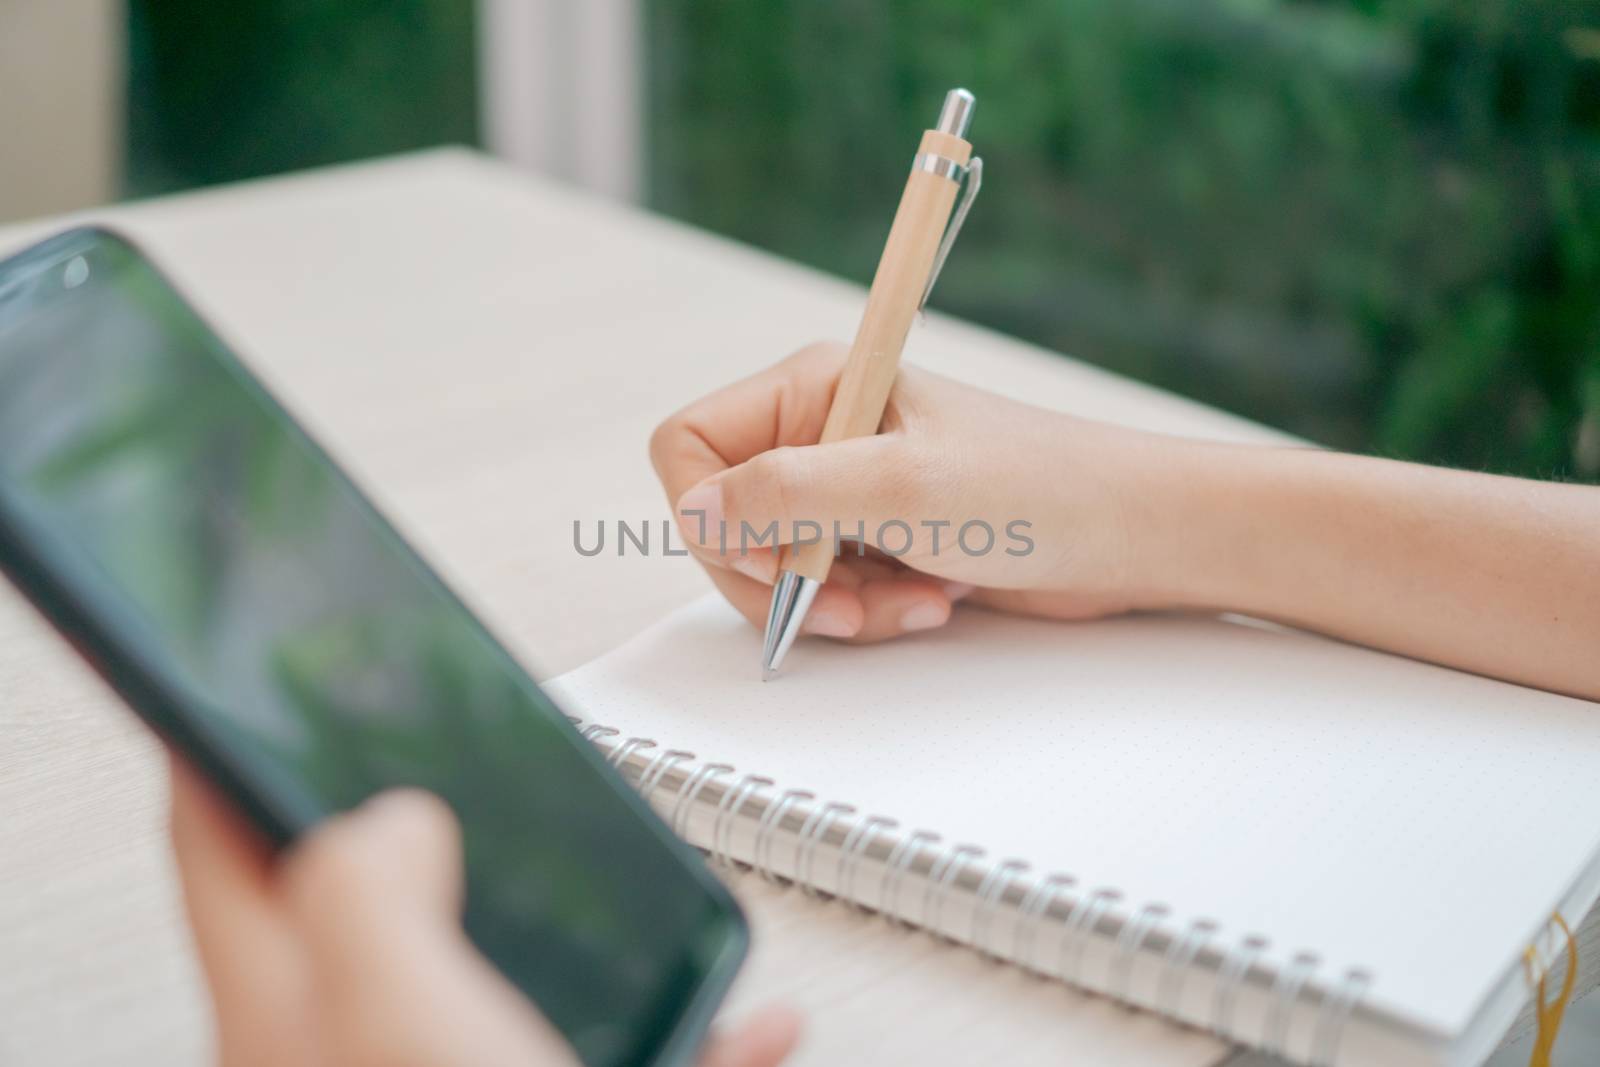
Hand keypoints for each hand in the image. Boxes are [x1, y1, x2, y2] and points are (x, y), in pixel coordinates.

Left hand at [168, 759, 800, 1066]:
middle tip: (430, 739)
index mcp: (295, 1023)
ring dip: (553, 917)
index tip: (246, 674)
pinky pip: (619, 1061)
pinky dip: (684, 1032)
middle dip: (403, 817)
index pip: (219, 853)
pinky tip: (738, 1022)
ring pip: (498, 980)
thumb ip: (369, 896)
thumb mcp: (403, 1023)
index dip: (222, 748)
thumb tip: (390, 818)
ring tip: (591, 863)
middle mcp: (363, 1066)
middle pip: (358, 909)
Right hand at [651, 341, 1188, 641]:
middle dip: (784, 581)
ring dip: (835, 605)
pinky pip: (826, 591)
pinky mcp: (877, 536)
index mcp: (814, 387)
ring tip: (911, 599)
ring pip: (777, 569)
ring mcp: (848, 488)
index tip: (774, 559)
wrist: (1131, 533)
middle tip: (846, 605)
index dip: (712, 515)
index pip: (690, 446)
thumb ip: (788, 495)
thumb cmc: (1038, 488)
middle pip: (728, 522)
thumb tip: (695, 511)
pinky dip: (868, 611)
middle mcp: (821, 432)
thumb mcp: (901, 488)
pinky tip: (929, 600)